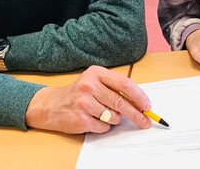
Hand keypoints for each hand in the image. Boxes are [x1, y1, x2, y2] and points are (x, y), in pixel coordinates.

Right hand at [25, 65, 151, 133]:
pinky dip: (104, 126)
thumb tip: (139, 101)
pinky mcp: (81, 118)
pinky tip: (94, 119)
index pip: (124, 84)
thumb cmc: (78, 92)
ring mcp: (84, 102)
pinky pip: (103, 126)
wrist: (52, 104)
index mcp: (96, 73)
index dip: (139, 96)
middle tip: (145, 121)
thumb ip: (114, 87)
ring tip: (103, 114)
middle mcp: (89, 85)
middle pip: (121, 102)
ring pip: (113, 116)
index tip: (148, 105)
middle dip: (136, 114)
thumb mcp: (94, 81)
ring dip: (114, 119)